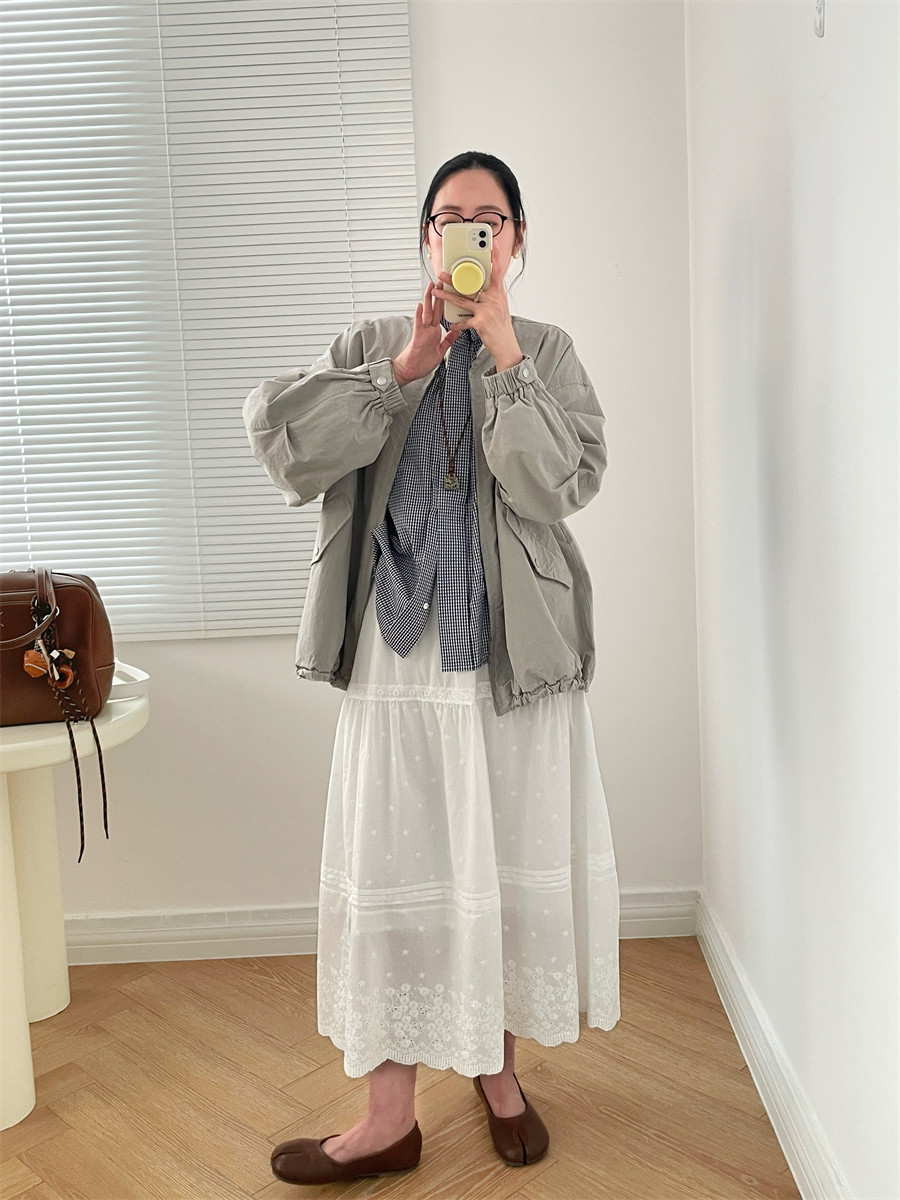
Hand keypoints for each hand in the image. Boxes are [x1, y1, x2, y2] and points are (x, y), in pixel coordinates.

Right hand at [392, 278, 464, 385]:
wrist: (411, 371)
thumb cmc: (422, 362)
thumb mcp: (440, 350)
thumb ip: (448, 340)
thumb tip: (456, 331)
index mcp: (434, 331)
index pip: (440, 313)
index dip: (444, 302)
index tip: (448, 291)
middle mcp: (428, 329)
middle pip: (434, 309)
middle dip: (437, 295)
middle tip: (440, 281)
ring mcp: (422, 332)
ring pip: (426, 312)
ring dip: (428, 299)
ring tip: (430, 287)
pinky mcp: (417, 337)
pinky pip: (418, 324)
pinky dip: (419, 315)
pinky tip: (420, 306)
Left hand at [431, 243, 522, 366]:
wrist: (506, 345)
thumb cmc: (501, 327)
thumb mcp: (500, 307)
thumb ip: (492, 295)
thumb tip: (483, 286)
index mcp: (499, 294)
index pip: (496, 272)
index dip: (494, 257)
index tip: (491, 245)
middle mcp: (494, 299)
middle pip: (471, 285)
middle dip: (453, 279)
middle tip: (442, 273)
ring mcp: (487, 310)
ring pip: (462, 300)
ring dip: (446, 296)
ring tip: (436, 291)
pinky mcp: (481, 322)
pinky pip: (464, 321)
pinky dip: (457, 323)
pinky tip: (452, 324)